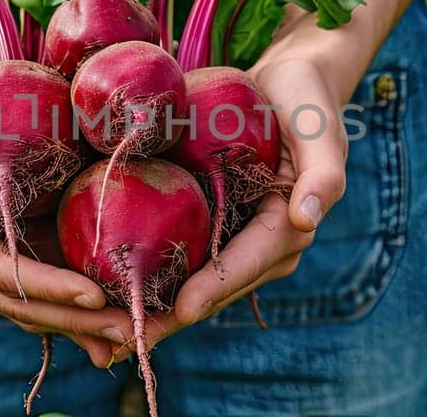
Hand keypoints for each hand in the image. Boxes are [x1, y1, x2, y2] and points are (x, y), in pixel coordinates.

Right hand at [0, 64, 133, 366]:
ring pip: (35, 309)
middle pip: (23, 305)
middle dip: (75, 321)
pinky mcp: (6, 258)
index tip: (94, 295)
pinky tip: (117, 323)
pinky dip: (76, 311)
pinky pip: (41, 293)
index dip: (47, 289)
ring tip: (133, 335)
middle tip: (131, 330)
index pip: (0, 275)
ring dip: (82, 326)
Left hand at [120, 58, 348, 356]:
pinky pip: (177, 260)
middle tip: (123, 342)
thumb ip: (323, 172)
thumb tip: (306, 220)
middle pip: (213, 290)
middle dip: (171, 319)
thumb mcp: (319, 126)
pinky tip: (103, 296)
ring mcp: (233, 241)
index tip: (181, 309)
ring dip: (151, 312)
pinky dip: (146, 280)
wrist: (286, 83)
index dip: (214, 287)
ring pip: (190, 285)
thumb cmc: (306, 100)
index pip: (246, 264)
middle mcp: (261, 247)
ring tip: (103, 337)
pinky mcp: (209, 228)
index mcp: (288, 229)